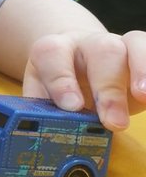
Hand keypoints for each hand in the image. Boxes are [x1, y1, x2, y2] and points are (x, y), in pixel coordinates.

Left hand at [23, 29, 145, 129]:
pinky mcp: (139, 53)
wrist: (77, 63)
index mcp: (55, 49)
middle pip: (101, 51)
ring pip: (132, 45)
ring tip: (143, 97)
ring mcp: (117, 45)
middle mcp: (88, 43)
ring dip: (141, 70)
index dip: (61, 80)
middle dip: (108, 88)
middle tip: (112, 122)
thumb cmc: (58, 84)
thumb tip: (41, 133)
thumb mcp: (42, 94)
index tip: (71, 106)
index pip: (54, 54)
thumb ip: (42, 110)